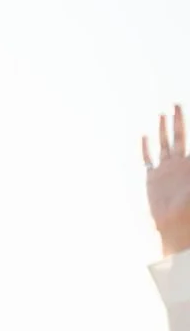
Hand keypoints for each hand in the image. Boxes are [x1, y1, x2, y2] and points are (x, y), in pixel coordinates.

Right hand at [143, 106, 189, 257]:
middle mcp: (180, 164)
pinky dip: (146, 147)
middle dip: (178, 120)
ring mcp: (166, 170)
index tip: (186, 108)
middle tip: (177, 104)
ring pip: (164, 144)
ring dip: (164, 129)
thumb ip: (188, 169)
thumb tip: (188, 156)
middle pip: (179, 136)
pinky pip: (148, 159)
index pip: (189, 141)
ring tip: (163, 114)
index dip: (187, 126)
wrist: (176, 226)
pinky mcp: (154, 179)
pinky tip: (144, 135)